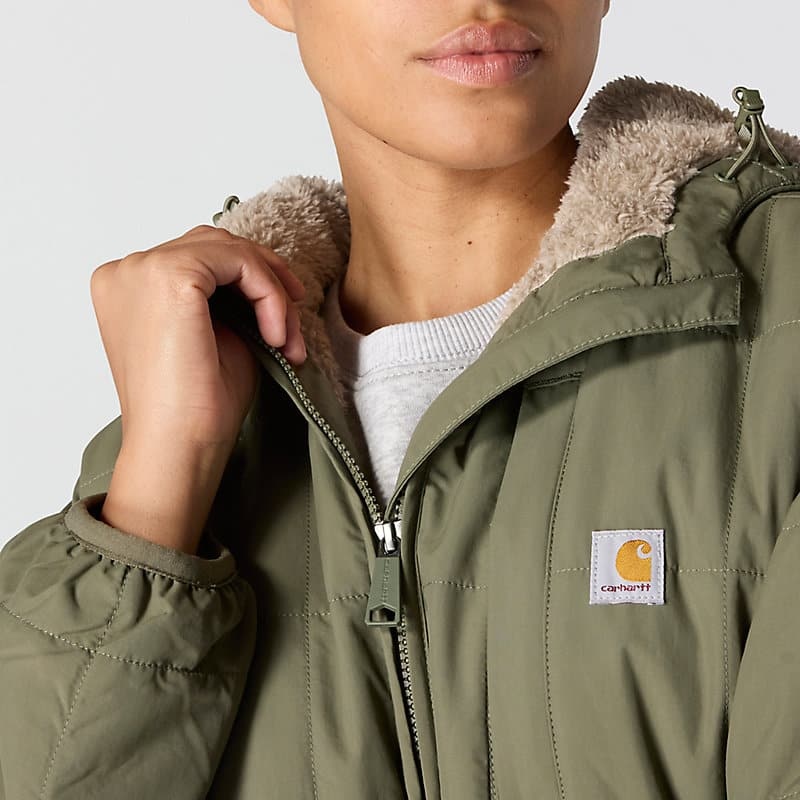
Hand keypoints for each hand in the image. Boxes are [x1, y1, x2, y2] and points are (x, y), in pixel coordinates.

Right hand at [90, 223, 306, 450]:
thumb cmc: (194, 407)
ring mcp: (142, 269)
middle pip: (214, 245)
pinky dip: (269, 293)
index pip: (197, 256)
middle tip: (293, 323)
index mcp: (127, 287)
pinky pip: (240, 262)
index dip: (248, 278)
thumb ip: (228, 299)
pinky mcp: (170, 275)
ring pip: (230, 250)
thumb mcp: (216, 335)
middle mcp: (126, 270)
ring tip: (287, 340)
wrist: (177, 447)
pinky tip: (277, 336)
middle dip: (264, 279)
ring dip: (271, 291)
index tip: (283, 315)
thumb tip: (269, 278)